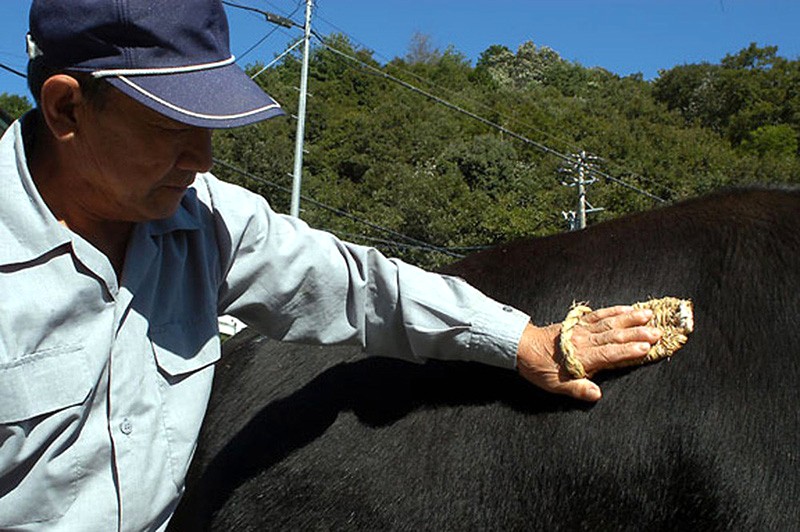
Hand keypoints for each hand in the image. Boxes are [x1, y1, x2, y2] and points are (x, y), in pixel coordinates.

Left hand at [516, 306, 661, 401]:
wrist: (521, 346)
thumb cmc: (539, 368)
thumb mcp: (555, 385)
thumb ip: (577, 389)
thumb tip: (597, 394)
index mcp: (580, 357)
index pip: (608, 354)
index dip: (627, 350)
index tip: (646, 347)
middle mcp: (584, 341)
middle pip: (614, 336)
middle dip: (637, 334)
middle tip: (657, 332)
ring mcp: (581, 329)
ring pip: (609, 323)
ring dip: (630, 319)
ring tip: (648, 315)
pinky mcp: (578, 323)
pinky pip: (599, 315)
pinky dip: (614, 311)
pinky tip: (627, 308)